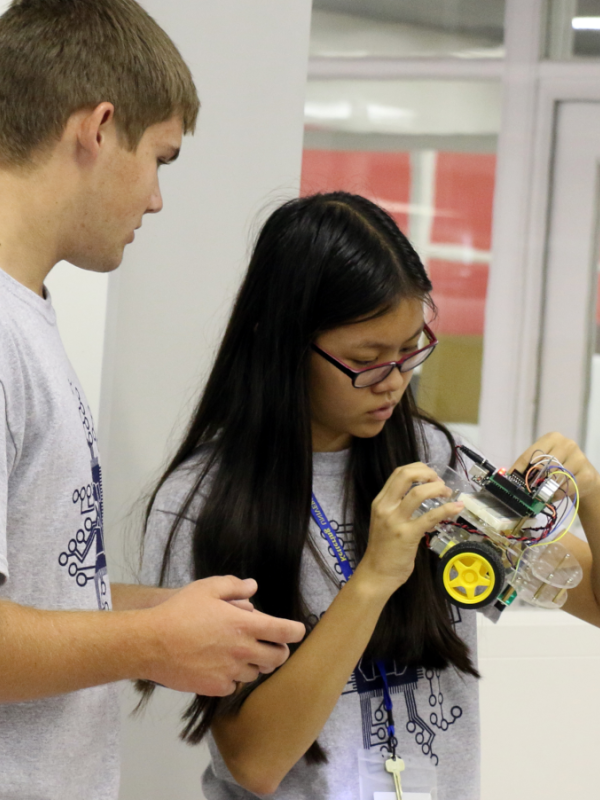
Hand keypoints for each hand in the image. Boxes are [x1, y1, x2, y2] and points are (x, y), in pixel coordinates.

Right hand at [140, 575, 304, 695]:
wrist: (150, 643)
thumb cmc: (179, 611)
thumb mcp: (207, 588)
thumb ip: (234, 586)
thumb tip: (253, 588)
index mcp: (244, 624)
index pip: (284, 632)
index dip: (296, 631)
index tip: (297, 631)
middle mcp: (242, 650)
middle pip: (278, 658)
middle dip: (279, 651)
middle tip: (272, 645)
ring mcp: (230, 672)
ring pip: (256, 673)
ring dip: (255, 664)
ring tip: (239, 653)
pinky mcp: (216, 688)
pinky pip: (234, 685)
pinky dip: (233, 678)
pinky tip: (220, 666)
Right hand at [355, 462, 462, 596]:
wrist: (377, 573)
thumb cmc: (384, 549)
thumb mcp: (386, 521)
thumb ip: (399, 507)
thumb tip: (423, 495)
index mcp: (380, 502)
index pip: (398, 473)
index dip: (418, 468)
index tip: (431, 475)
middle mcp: (385, 507)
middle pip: (406, 476)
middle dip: (427, 473)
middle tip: (440, 481)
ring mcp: (395, 521)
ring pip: (418, 493)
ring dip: (437, 488)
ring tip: (448, 493)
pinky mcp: (407, 535)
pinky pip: (430, 516)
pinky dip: (446, 509)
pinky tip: (456, 508)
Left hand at [511, 432, 599, 500]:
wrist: (584, 476)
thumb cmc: (558, 467)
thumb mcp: (544, 461)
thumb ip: (530, 466)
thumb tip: (511, 477)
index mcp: (551, 438)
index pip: (532, 453)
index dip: (520, 467)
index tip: (511, 478)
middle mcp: (566, 444)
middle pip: (544, 464)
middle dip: (533, 479)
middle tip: (526, 490)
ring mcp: (579, 458)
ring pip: (555, 477)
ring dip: (545, 488)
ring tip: (539, 494)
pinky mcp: (587, 473)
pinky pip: (566, 487)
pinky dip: (556, 494)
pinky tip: (553, 495)